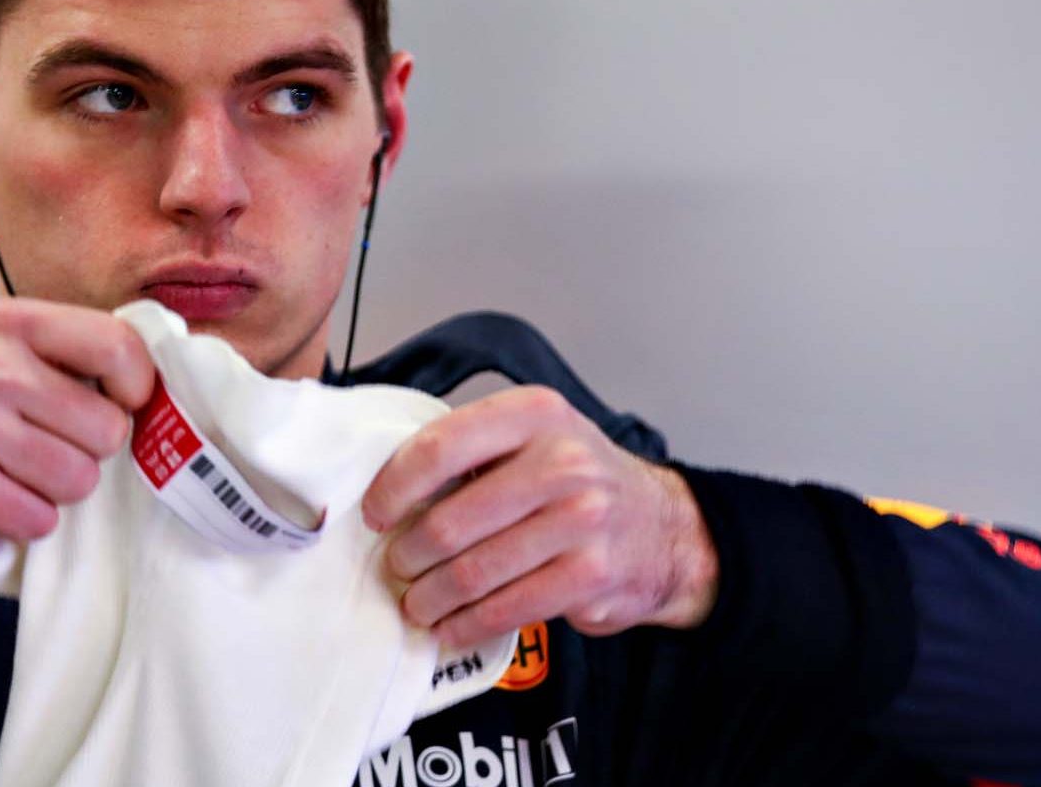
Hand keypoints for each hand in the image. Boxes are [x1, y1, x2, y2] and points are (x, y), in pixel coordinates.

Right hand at [0, 298, 155, 552]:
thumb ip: (44, 345)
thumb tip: (130, 372)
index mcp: (4, 323)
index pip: (115, 345)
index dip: (136, 386)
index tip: (122, 405)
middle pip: (106, 427)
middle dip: (86, 450)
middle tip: (46, 449)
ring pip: (78, 479)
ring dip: (54, 491)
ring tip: (14, 476)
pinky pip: (38, 518)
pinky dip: (23, 521)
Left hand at [361, 385, 717, 646]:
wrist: (665, 529)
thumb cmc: (580, 481)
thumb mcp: (534, 436)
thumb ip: (473, 448)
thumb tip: (388, 488)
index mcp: (534, 414)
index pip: (440, 448)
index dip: (393, 488)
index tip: (374, 514)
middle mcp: (562, 463)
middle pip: (449, 522)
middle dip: (408, 554)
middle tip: (397, 566)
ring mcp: (581, 521)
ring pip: (473, 572)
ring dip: (430, 596)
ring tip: (416, 601)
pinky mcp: (590, 577)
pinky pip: (505, 609)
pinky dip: (465, 624)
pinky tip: (449, 626)